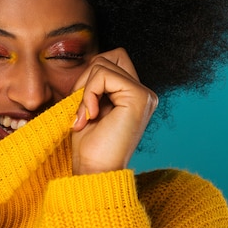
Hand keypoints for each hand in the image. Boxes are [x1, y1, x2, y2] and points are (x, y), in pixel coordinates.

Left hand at [71, 48, 158, 174]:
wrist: (94, 171)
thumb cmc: (89, 146)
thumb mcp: (90, 106)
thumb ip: (96, 83)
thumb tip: (92, 60)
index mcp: (135, 95)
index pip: (111, 61)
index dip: (90, 77)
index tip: (83, 107)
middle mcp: (145, 93)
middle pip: (109, 56)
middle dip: (87, 79)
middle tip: (82, 110)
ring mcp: (145, 94)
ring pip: (103, 64)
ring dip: (85, 90)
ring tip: (85, 117)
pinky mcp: (139, 96)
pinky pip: (104, 75)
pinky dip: (89, 93)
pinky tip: (91, 116)